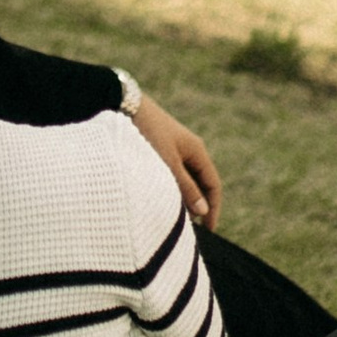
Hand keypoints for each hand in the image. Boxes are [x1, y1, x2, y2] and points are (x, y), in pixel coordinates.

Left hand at [129, 93, 219, 228]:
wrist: (123, 105)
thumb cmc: (146, 133)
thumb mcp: (167, 164)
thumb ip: (185, 188)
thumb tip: (203, 211)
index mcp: (197, 151)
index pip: (213, 185)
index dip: (213, 208)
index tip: (209, 231)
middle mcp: (189, 150)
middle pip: (201, 183)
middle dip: (199, 206)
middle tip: (191, 230)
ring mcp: (175, 148)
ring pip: (186, 179)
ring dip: (184, 198)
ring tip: (174, 218)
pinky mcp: (160, 149)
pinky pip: (172, 174)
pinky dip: (171, 189)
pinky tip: (160, 200)